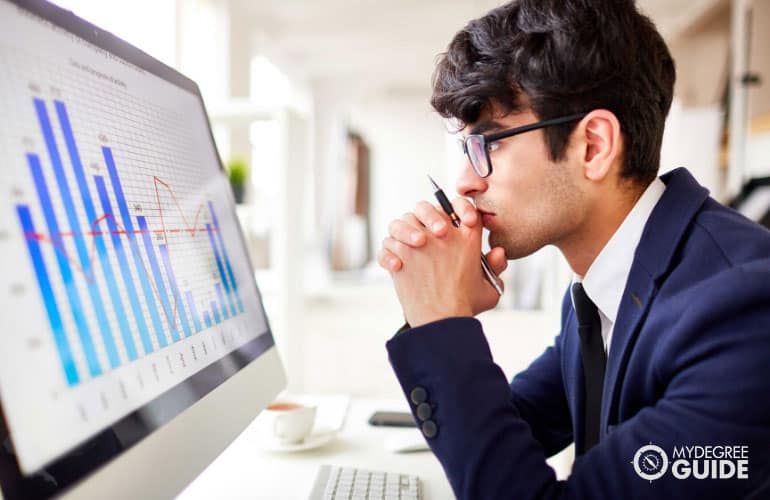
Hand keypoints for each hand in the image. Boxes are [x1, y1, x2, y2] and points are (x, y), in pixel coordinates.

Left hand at [377, 198, 506, 326]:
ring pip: (403, 221)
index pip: (463, 207)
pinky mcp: (401, 255)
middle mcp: (443, 235)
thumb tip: (498, 251)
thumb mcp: (490, 288)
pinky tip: (397, 266)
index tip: (454, 220)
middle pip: (427, 208)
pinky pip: (388, 244)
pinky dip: (388, 253)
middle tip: (428, 233)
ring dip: (403, 231)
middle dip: (425, 214)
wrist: (442, 322)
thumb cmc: (465, 307)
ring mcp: (419, 243)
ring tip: (409, 246)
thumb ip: (496, 268)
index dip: (459, 208)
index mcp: (468, 238)